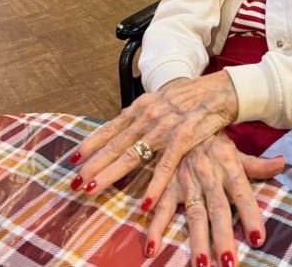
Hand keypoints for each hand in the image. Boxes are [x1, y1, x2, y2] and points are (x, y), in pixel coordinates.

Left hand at [69, 72, 237, 207]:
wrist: (218, 89)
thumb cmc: (190, 95)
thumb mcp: (162, 98)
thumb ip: (144, 113)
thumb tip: (125, 126)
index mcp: (142, 107)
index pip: (110, 127)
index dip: (91, 143)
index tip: (73, 159)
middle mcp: (148, 116)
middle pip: (116, 144)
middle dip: (93, 163)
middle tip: (74, 181)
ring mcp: (164, 127)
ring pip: (133, 154)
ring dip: (111, 173)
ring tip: (93, 188)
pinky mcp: (183, 137)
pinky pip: (166, 165)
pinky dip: (155, 184)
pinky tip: (145, 202)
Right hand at [144, 133, 284, 265]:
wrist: (183, 123)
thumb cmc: (213, 142)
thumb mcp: (236, 151)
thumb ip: (258, 164)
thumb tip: (283, 163)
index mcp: (229, 168)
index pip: (243, 194)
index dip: (250, 215)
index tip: (258, 239)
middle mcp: (209, 177)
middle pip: (218, 209)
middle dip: (223, 236)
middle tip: (228, 264)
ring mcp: (187, 182)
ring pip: (194, 213)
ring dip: (196, 239)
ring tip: (201, 264)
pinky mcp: (168, 185)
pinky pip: (162, 207)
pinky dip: (155, 226)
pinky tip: (152, 247)